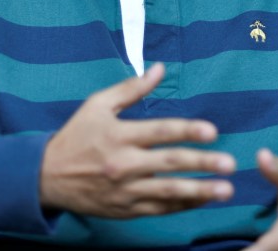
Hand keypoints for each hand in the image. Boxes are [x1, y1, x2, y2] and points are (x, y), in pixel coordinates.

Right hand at [39, 63, 235, 217]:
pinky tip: (202, 200)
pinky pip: (159, 209)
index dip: (188, 130)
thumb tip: (160, 68)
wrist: (48, 176)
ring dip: (200, 191)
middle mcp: (123, 164)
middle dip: (202, 164)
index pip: (159, 132)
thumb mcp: (98, 104)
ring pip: (168, 192)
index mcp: (118, 135)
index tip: (212, 131)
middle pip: (169, 163)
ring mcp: (125, 190)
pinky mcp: (125, 209)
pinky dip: (182, 206)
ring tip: (226, 190)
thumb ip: (131, 88)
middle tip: (230, 164)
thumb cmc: (77, 134)